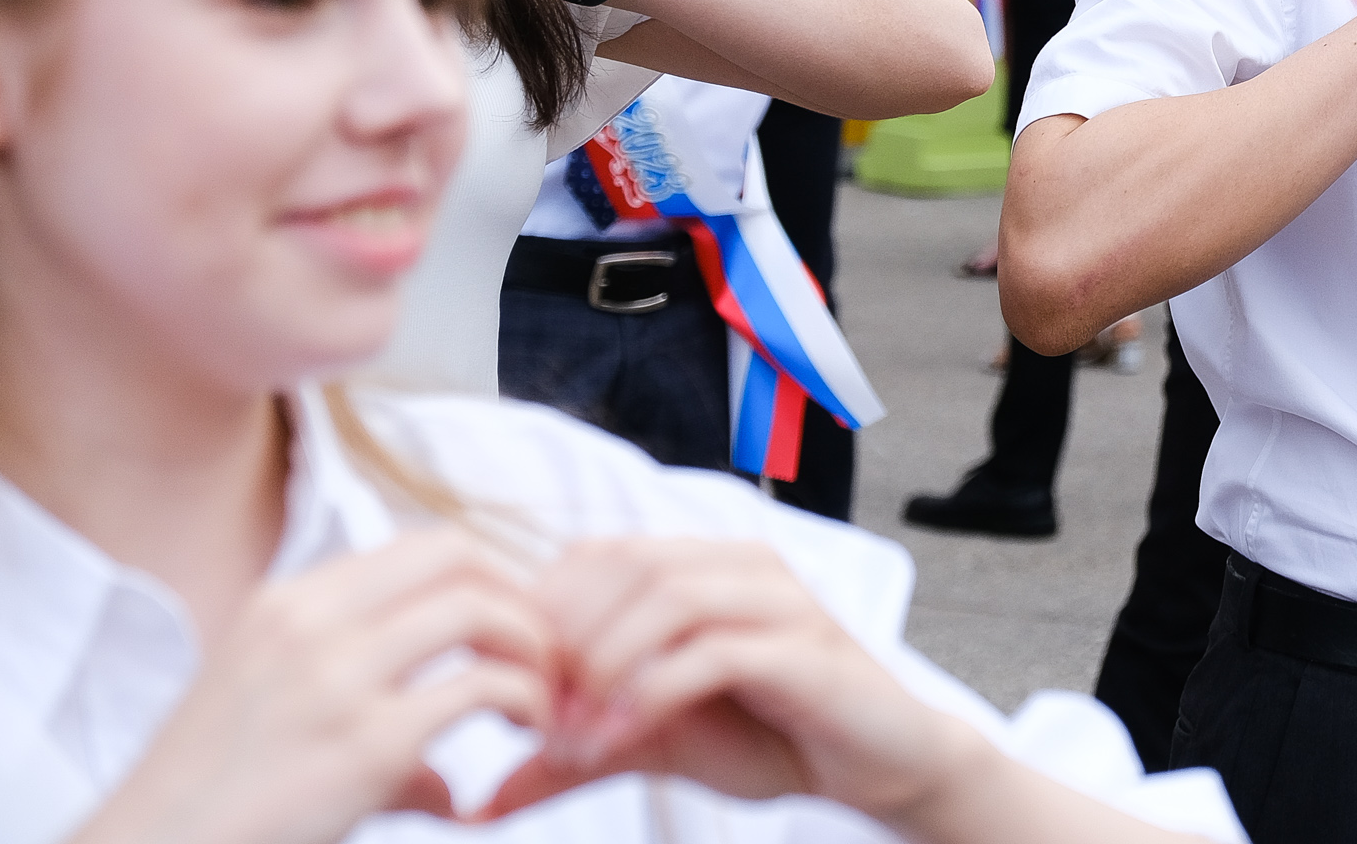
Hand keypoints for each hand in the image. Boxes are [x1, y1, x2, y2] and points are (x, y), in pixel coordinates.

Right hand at [73, 530, 553, 843]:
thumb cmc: (213, 808)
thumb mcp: (273, 723)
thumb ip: (366, 724)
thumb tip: (452, 792)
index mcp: (286, 604)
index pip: (419, 547)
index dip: (486, 578)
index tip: (513, 623)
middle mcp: (309, 622)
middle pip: (458, 555)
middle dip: (519, 594)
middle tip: (544, 648)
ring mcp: (336, 678)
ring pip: (478, 611)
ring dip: (532, 647)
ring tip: (542, 694)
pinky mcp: (366, 742)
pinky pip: (482, 688)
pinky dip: (525, 700)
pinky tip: (530, 730)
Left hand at [487, 539, 984, 829]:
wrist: (877, 764)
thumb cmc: (770, 736)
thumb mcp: (653, 744)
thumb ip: (574, 757)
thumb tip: (479, 802)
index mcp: (702, 566)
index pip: (596, 555)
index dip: (543, 617)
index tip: (515, 696)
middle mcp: (739, 564)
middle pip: (623, 567)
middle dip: (565, 644)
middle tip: (534, 723)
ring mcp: (777, 600)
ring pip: (665, 596)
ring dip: (602, 668)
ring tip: (573, 738)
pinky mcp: (804, 648)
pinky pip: (713, 651)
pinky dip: (651, 694)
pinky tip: (621, 739)